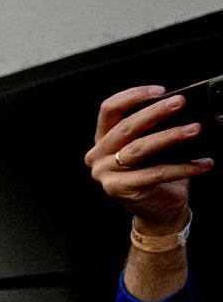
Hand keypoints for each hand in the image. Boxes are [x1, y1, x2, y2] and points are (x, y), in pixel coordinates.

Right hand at [89, 85, 205, 232]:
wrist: (159, 210)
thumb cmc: (155, 174)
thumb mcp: (151, 146)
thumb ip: (154, 128)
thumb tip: (179, 107)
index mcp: (103, 140)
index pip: (109, 109)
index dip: (133, 96)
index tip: (160, 91)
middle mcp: (99, 155)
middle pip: (126, 127)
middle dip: (155, 112)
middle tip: (179, 103)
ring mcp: (106, 174)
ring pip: (140, 148)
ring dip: (170, 136)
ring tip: (194, 129)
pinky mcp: (121, 189)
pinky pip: (156, 173)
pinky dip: (184, 167)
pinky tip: (203, 163)